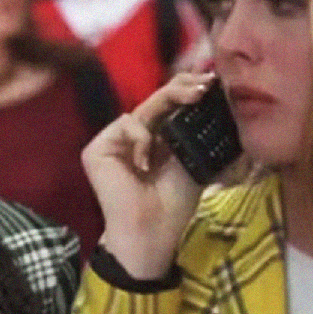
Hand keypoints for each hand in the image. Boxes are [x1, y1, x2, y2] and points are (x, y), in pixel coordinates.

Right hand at [82, 72, 217, 279]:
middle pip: (157, 99)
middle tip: (204, 85)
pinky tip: (145, 164)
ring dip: (169, 103)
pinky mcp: (98, 148)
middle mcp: (136, 134)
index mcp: (158, 136)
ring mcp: (116, 140)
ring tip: (188, 111)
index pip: (170, 103)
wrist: (152, 230)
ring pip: (144, 107)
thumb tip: (214, 95)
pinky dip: (141, 139)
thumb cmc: (173, 202)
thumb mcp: (193, 158)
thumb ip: (196, 129)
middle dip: (182, 87)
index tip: (213, 83)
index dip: (188, 89)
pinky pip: (125, 125)